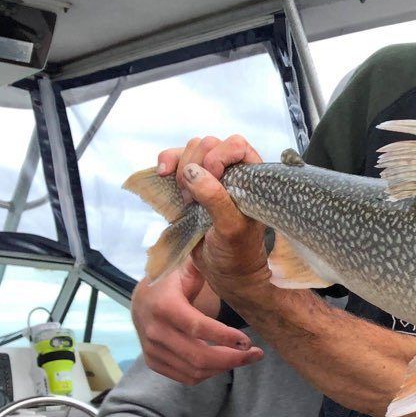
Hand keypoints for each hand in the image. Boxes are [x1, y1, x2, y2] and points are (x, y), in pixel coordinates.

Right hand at [131, 262, 261, 383]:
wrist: (142, 299)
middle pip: (198, 356)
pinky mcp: (154, 362)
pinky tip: (224, 363)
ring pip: (194, 371)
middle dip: (232, 359)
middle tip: (256, 354)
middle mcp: (154, 331)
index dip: (225, 337)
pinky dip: (208, 374)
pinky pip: (185, 377)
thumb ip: (204, 264)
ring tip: (247, 357)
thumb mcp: (185, 269)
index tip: (248, 341)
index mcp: (164, 306)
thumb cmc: (172, 282)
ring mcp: (152, 349)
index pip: (198, 327)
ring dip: (225, 368)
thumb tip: (224, 245)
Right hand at [171, 136, 270, 299]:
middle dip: (196, 167)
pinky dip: (166, 163)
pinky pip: (175, 159)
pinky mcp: (191, 183)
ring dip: (181, 170)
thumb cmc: (237, 252)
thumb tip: (194, 172)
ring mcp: (210, 175)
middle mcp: (233, 171)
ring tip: (187, 200)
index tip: (211, 178)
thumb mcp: (231, 228)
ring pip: (191, 150)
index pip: (236, 145)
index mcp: (252, 177)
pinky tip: (163, 175)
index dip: (219, 157)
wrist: (224, 272)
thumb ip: (216, 200)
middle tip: (195, 199)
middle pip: (209, 144)